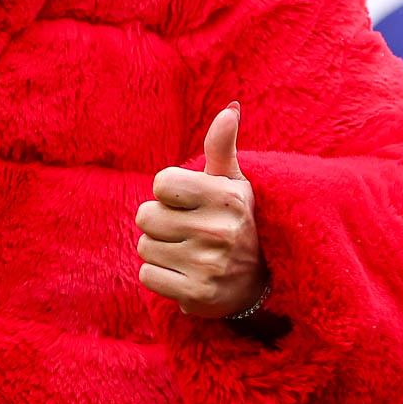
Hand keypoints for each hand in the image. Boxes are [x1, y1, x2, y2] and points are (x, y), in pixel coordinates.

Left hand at [135, 101, 266, 317]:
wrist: (258, 283)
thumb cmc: (234, 222)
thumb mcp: (232, 183)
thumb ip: (222, 146)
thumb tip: (230, 108)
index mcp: (226, 197)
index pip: (161, 183)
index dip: (169, 193)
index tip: (190, 202)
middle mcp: (219, 231)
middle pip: (145, 216)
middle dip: (161, 222)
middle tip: (189, 231)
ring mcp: (208, 265)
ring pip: (144, 246)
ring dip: (159, 250)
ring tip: (189, 253)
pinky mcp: (196, 296)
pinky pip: (146, 276)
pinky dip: (160, 276)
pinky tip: (185, 274)